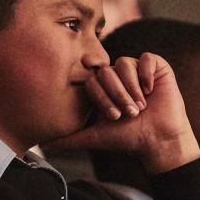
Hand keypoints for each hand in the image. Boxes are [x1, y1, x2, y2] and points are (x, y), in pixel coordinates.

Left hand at [53, 53, 199, 172]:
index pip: (91, 80)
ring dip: (133, 89)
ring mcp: (136, 69)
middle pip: (107, 71)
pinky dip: (147, 75)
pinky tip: (151, 90)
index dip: (102, 97)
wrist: (158, 140)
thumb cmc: (127, 139)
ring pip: (124, 64)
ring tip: (141, 107)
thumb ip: (67, 138)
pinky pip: (145, 58)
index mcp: (102, 87)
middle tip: (129, 114)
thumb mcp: (93, 138)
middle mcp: (117, 75)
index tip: (114, 117)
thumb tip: (41, 141)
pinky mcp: (156, 66)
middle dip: (118, 95)